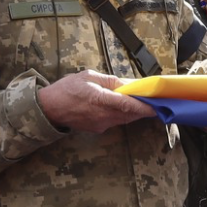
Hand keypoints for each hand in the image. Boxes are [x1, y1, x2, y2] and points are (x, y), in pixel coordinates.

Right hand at [37, 71, 155, 133]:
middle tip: (154, 100)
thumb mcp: (88, 77)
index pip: (128, 105)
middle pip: (130, 114)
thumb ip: (110, 81)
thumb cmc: (67, 89)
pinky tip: (122, 106)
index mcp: (100, 100)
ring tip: (141, 101)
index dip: (145, 106)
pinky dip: (122, 114)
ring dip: (134, 112)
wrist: (49, 109)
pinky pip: (115, 121)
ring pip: (124, 119)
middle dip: (143, 108)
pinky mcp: (98, 129)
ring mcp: (100, 124)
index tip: (158, 105)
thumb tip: (129, 85)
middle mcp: (102, 115)